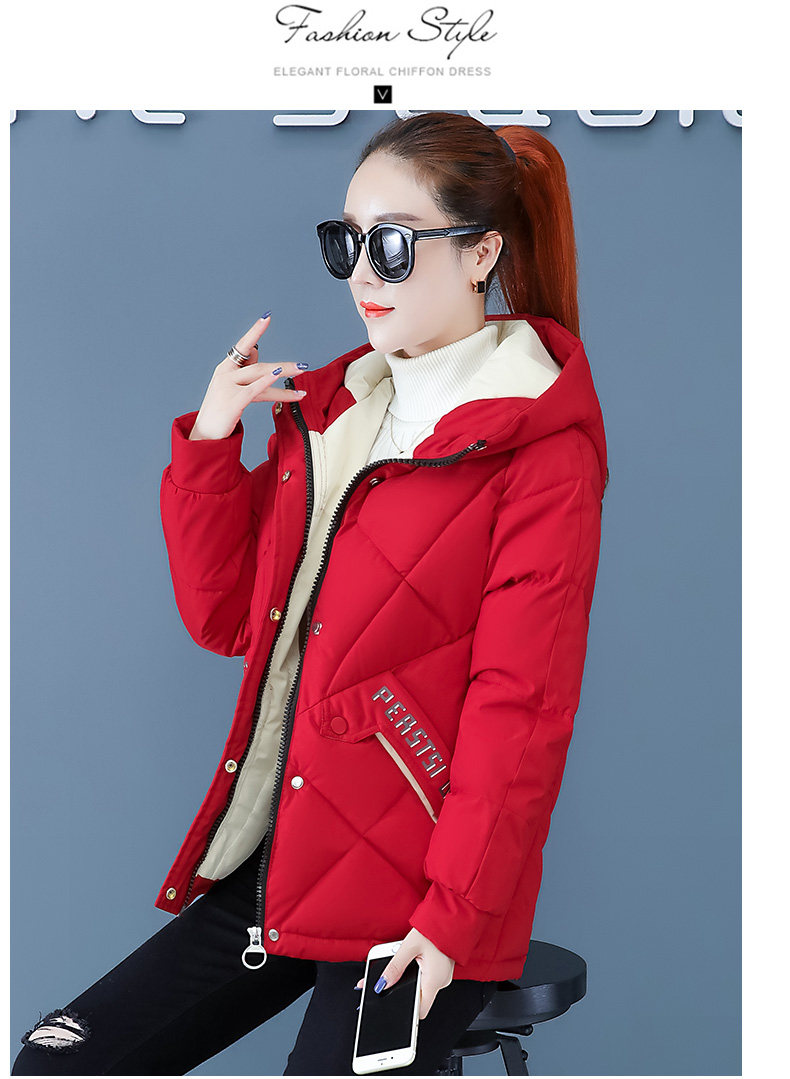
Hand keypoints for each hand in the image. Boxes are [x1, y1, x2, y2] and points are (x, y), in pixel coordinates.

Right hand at [189, 314, 307, 440]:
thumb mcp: (231, 388)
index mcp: (225, 369)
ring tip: (302, 372)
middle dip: (283, 365)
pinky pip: (255, 389)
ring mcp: (227, 386)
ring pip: (260, 375)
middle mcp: (225, 374)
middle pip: (259, 364)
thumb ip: (246, 372)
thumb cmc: (221, 412)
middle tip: (303, 365)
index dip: (255, 331)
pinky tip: (281, 379)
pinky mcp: (232, 401)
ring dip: (284, 373)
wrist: (204, 436)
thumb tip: (260, 356)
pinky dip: (269, 382)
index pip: (242, 346)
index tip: (267, 317)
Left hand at [355, 929, 454, 1020]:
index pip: (420, 1010)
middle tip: (395, 973)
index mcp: (434, 981)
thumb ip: (395, 967)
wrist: (453, 915)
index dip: (406, 1011)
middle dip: (403, 988)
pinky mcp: (441, 969)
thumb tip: (382, 984)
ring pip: (421, 985)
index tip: (392, 1008)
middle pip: (418, 997)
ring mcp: (442, 976)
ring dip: (411, 977)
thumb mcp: (409, 946)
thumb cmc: (436, 928)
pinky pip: (426, 976)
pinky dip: (418, 971)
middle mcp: (441, 982)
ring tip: (409, 958)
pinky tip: (415, 957)